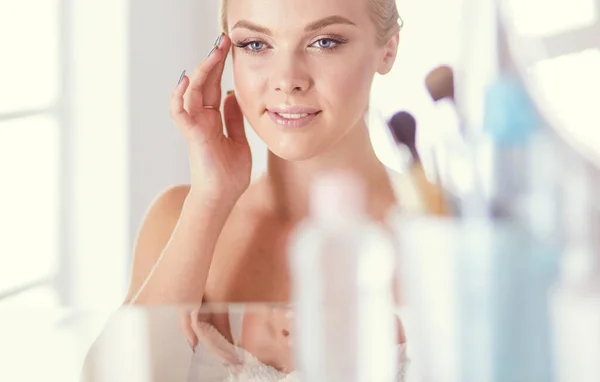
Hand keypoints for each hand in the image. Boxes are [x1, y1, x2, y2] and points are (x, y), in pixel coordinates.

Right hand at [170, 34, 251, 206]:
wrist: (223, 198)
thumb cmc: (230, 175)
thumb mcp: (238, 141)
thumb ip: (234, 120)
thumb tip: (234, 97)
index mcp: (214, 120)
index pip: (216, 88)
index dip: (220, 68)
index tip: (229, 50)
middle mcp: (202, 120)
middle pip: (205, 84)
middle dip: (213, 62)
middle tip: (223, 41)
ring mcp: (196, 126)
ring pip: (193, 93)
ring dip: (202, 72)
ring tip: (213, 53)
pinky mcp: (193, 135)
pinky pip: (180, 112)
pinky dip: (180, 96)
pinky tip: (187, 81)